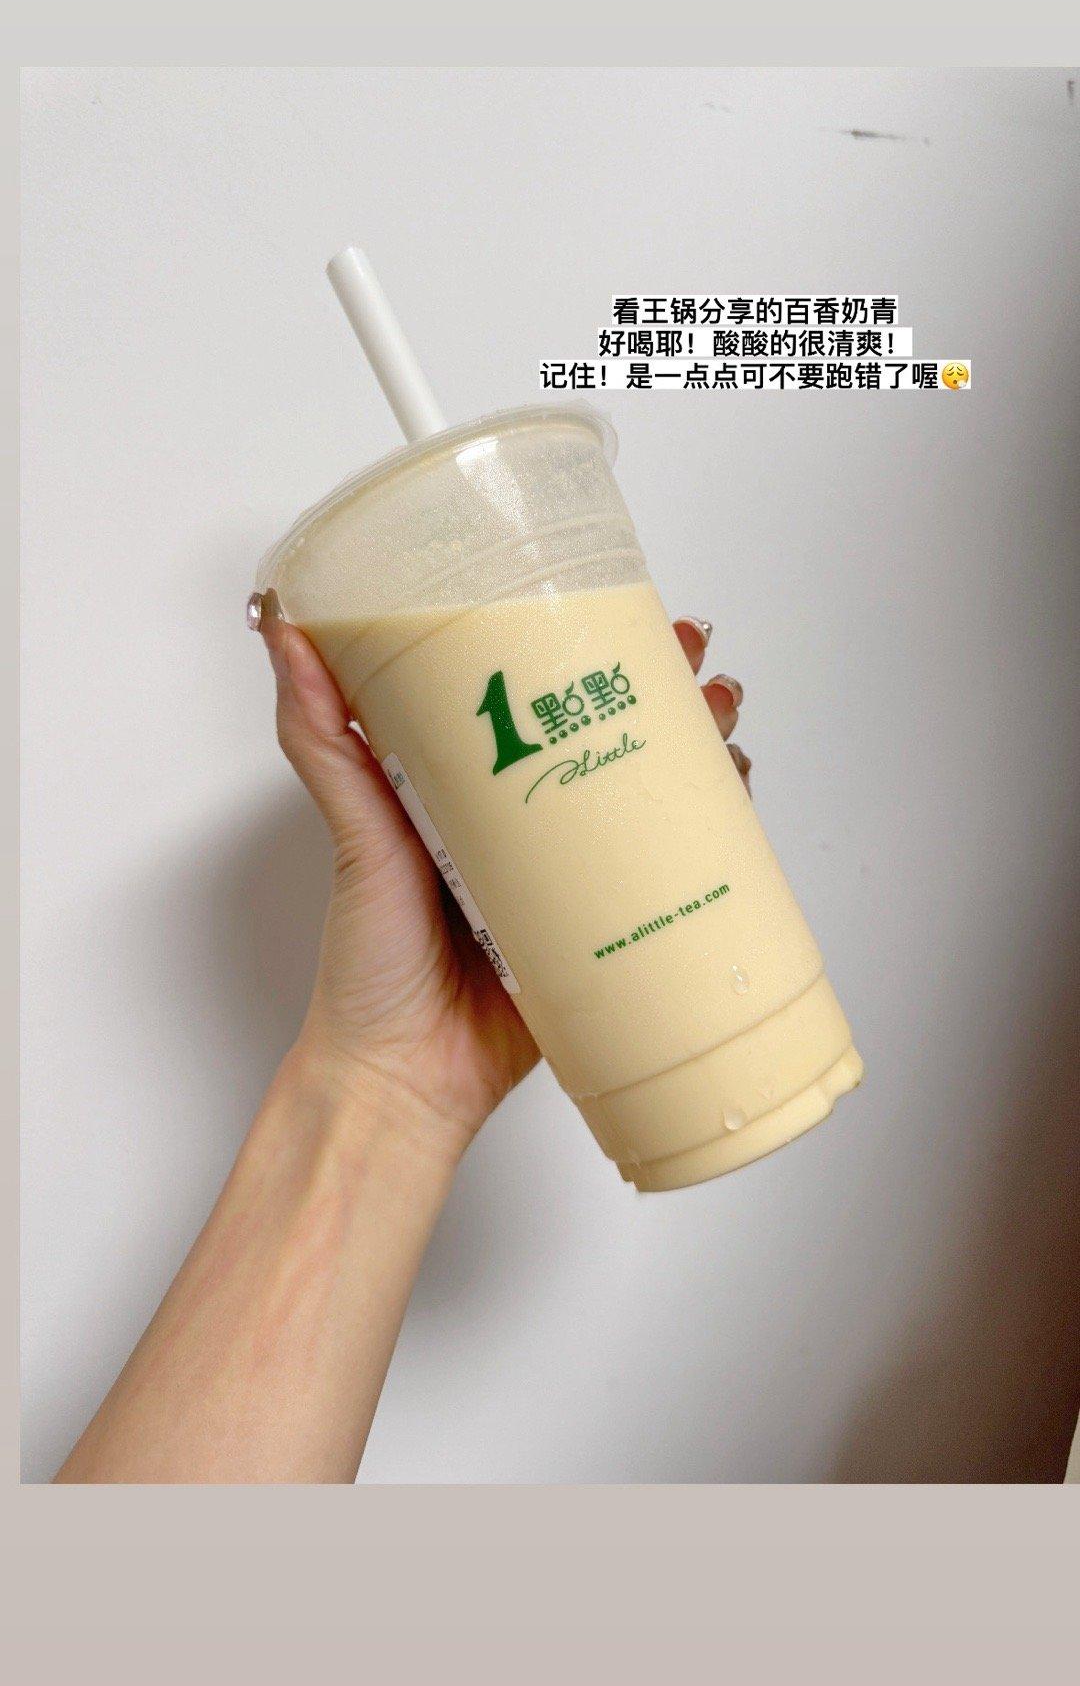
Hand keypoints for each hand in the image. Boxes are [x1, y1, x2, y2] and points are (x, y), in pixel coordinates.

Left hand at [257, 605, 748, 1161]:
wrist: (405, 1078)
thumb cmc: (366, 964)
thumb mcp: (349, 831)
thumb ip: (320, 738)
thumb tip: (285, 630)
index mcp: (472, 788)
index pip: (540, 697)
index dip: (587, 648)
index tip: (623, 607)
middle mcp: (529, 826)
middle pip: (613, 738)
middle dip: (670, 693)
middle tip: (698, 667)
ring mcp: (573, 879)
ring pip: (653, 800)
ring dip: (701, 755)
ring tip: (723, 727)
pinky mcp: (606, 934)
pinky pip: (667, 879)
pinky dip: (710, 841)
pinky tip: (735, 810)